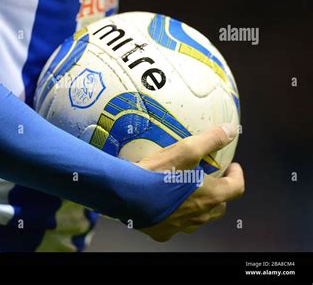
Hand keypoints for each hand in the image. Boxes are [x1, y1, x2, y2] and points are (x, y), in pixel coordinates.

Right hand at [136, 124, 244, 241]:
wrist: (126, 194)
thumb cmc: (158, 173)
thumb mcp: (186, 150)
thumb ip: (211, 140)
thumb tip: (230, 130)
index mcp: (211, 197)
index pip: (237, 188)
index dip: (237, 175)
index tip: (231, 167)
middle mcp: (200, 216)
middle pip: (220, 207)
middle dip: (220, 192)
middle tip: (211, 179)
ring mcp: (181, 226)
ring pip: (198, 218)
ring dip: (198, 205)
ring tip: (187, 190)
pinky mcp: (162, 232)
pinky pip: (174, 224)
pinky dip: (175, 214)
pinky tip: (164, 203)